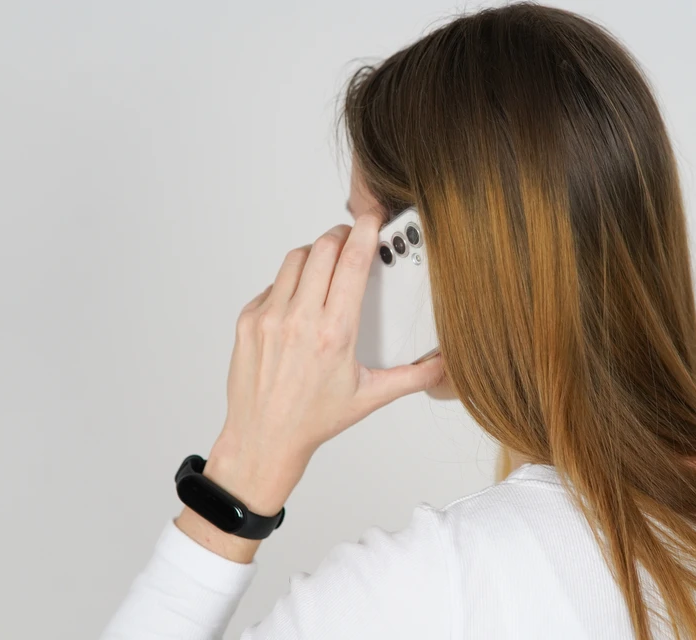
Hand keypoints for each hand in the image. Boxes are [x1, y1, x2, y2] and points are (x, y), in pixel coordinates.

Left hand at [201, 215, 443, 520]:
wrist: (263, 439)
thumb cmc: (314, 420)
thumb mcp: (371, 397)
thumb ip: (414, 376)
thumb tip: (446, 364)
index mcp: (334, 334)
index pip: (354, 263)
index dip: (366, 231)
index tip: (372, 216)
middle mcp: (300, 320)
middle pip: (323, 249)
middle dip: (341, 236)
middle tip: (352, 238)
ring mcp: (269, 317)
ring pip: (296, 260)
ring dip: (315, 254)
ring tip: (328, 265)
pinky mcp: (248, 321)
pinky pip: (273, 284)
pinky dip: (291, 282)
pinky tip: (302, 300)